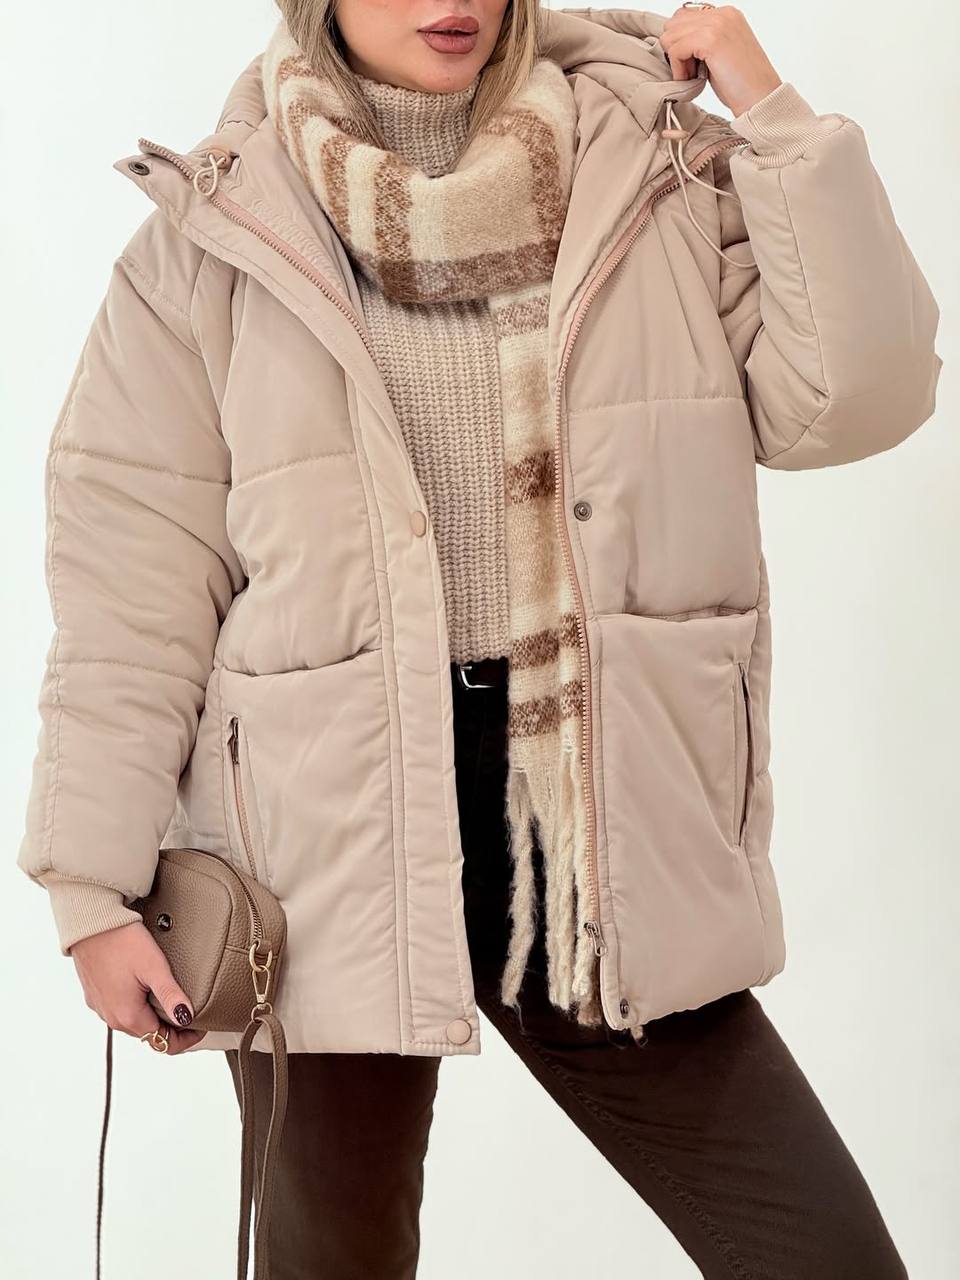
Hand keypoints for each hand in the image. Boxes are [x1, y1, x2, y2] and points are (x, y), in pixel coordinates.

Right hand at [71, 921, 204, 1054]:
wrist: (90, 924)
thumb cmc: (122, 941)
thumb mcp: (154, 967)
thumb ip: (170, 995)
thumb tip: (187, 1017)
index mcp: (128, 1016)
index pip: (163, 1043)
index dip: (186, 1038)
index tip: (200, 1024)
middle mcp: (112, 1017)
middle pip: (149, 1034)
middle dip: (171, 1028)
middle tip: (191, 1010)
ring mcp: (101, 1007)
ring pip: (134, 1022)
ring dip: (153, 1016)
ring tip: (171, 998)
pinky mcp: (95, 994)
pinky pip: (120, 1008)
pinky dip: (136, 1005)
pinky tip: (145, 987)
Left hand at [660, 5, 782, 116]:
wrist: (760, 98)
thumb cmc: (742, 83)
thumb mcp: (721, 53)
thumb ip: (702, 40)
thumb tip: (674, 42)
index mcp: (726, 14)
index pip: (684, 16)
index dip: (680, 42)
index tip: (692, 64)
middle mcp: (722, 14)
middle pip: (673, 24)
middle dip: (675, 50)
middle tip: (691, 71)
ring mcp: (717, 24)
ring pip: (671, 36)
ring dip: (676, 61)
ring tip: (692, 76)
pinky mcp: (710, 40)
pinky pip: (675, 50)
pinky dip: (678, 70)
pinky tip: (691, 80)